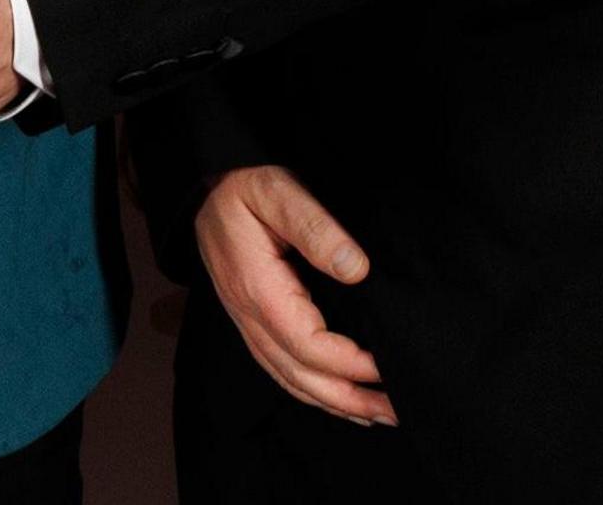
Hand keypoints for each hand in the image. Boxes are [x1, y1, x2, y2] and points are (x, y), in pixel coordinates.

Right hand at [195, 165, 392, 426]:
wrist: (204, 187)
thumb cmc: (244, 186)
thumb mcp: (278, 191)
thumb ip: (315, 227)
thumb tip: (356, 270)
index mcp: (259, 289)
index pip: (308, 345)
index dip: (351, 364)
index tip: (389, 368)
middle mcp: (249, 316)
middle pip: (301, 376)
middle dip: (351, 399)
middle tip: (398, 411)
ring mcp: (247, 323)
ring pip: (290, 381)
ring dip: (335, 404)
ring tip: (379, 416)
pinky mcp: (252, 322)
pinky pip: (281, 370)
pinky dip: (312, 393)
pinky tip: (338, 400)